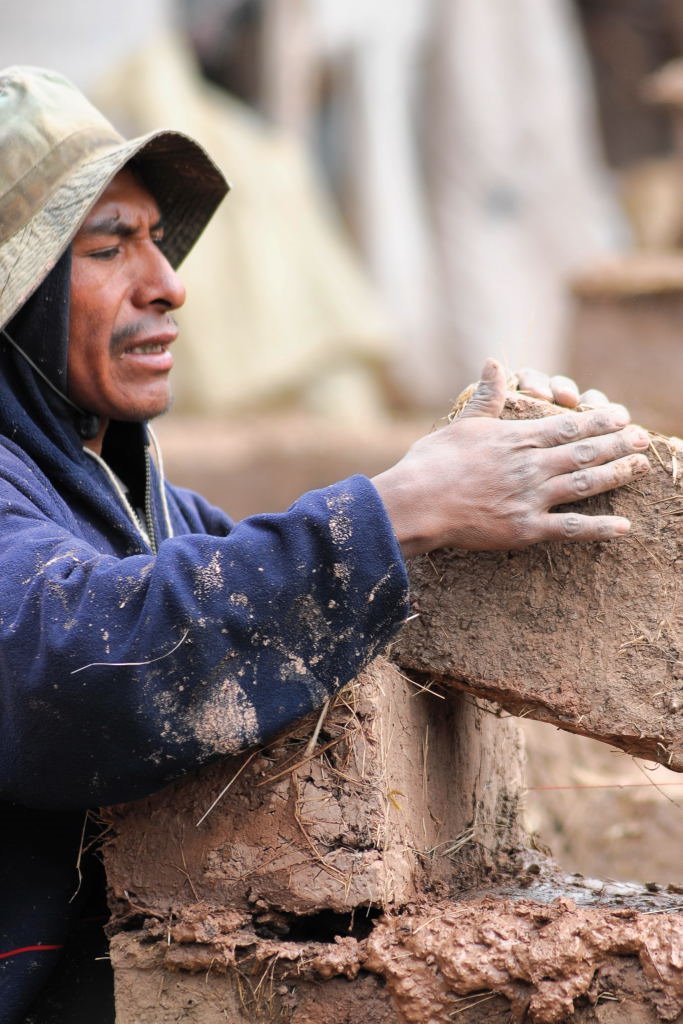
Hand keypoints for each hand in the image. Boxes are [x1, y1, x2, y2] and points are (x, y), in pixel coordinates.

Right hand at [372, 359, 649, 558]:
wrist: (416, 502)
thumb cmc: (432, 462)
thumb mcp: (462, 423)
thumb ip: (487, 396)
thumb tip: (495, 361)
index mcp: (517, 439)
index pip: (567, 427)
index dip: (597, 421)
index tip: (620, 414)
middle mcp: (531, 465)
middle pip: (583, 452)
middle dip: (617, 444)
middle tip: (642, 438)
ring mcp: (531, 497)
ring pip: (583, 484)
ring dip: (615, 475)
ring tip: (639, 467)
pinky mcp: (525, 529)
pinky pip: (569, 529)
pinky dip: (598, 528)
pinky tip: (624, 527)